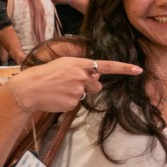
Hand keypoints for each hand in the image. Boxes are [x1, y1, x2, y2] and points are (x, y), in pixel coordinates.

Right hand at [7, 57, 142, 112]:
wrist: (28, 89)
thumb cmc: (45, 75)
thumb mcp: (64, 65)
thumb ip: (82, 69)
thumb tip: (97, 76)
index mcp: (80, 63)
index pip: (107, 65)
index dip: (124, 68)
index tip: (138, 70)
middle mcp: (82, 75)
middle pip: (97, 85)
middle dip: (88, 86)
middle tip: (69, 84)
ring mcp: (78, 89)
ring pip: (86, 94)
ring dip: (77, 93)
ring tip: (60, 89)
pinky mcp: (73, 102)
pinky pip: (77, 103)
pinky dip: (69, 101)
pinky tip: (58, 97)